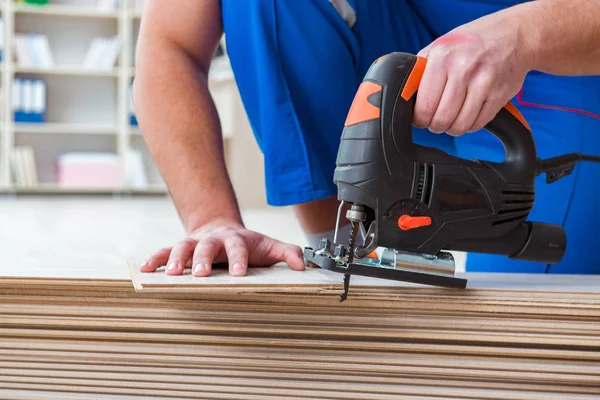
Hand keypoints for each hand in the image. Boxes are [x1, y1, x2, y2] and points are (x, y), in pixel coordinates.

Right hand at [139, 219, 305, 276]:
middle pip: (207, 246)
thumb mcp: (268, 246)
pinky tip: (145, 269)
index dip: (239, 259)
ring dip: (176, 259)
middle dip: (204, 259)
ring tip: (171, 274)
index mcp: (236, 240)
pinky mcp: (180, 248)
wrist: (223, 227)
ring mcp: (194, 243)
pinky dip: (155, 258)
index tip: (240, 273)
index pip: (238, 248)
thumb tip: (302, 266)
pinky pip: (164, 251)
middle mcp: (213, 240)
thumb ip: (286, 253)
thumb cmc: (248, 244)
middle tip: (202, 273)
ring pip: (183, 247)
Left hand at [413, 9, 534, 135]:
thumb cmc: (472, 42)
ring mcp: (484, 83)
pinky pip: (478, 124)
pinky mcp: (500, 95)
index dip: (419, 118)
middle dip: (434, 125)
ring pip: (459, 125)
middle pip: (441, 118)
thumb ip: (421, 69)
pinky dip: (469, 126)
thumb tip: (405, 95)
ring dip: (451, 128)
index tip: (420, 119)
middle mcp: (463, 70)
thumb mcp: (440, 46)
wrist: (514, 35)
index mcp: (443, 58)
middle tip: (434, 121)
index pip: (424, 105)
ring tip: (450, 120)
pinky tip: (466, 116)